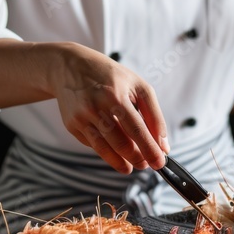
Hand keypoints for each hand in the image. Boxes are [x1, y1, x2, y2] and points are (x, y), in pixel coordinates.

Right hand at [48, 43, 168, 173]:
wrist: (70, 67)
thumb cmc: (111, 77)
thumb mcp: (138, 86)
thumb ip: (154, 115)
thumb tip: (163, 145)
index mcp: (116, 95)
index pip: (137, 129)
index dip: (149, 149)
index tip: (159, 162)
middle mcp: (96, 107)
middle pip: (120, 142)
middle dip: (137, 158)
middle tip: (147, 164)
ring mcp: (81, 118)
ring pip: (104, 148)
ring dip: (121, 162)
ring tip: (132, 166)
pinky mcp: (71, 125)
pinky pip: (93, 144)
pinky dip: (106, 151)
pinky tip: (115, 152)